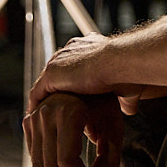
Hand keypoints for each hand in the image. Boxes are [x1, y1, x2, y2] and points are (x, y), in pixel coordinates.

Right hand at [23, 92, 123, 166]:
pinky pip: (34, 156)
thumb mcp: (114, 126)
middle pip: (51, 166)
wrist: (88, 73)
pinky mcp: (30, 122)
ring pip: (38, 165)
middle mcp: (47, 113)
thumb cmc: (104, 99)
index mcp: (69, 111)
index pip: (67, 160)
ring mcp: (35, 117)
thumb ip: (109, 158)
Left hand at [27, 34, 143, 112]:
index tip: (75, 97)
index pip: (76, 64)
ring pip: (47, 83)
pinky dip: (37, 106)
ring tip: (44, 119)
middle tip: (58, 112)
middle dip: (58, 92)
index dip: (75, 82)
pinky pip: (38, 93)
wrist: (119, 62)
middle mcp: (72, 49)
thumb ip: (124, 98)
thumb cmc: (128, 72)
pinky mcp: (52, 73)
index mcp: (90, 46)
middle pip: (59, 73)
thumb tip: (129, 110)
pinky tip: (37, 120)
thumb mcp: (127, 87)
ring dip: (46, 100)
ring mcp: (59, 60)